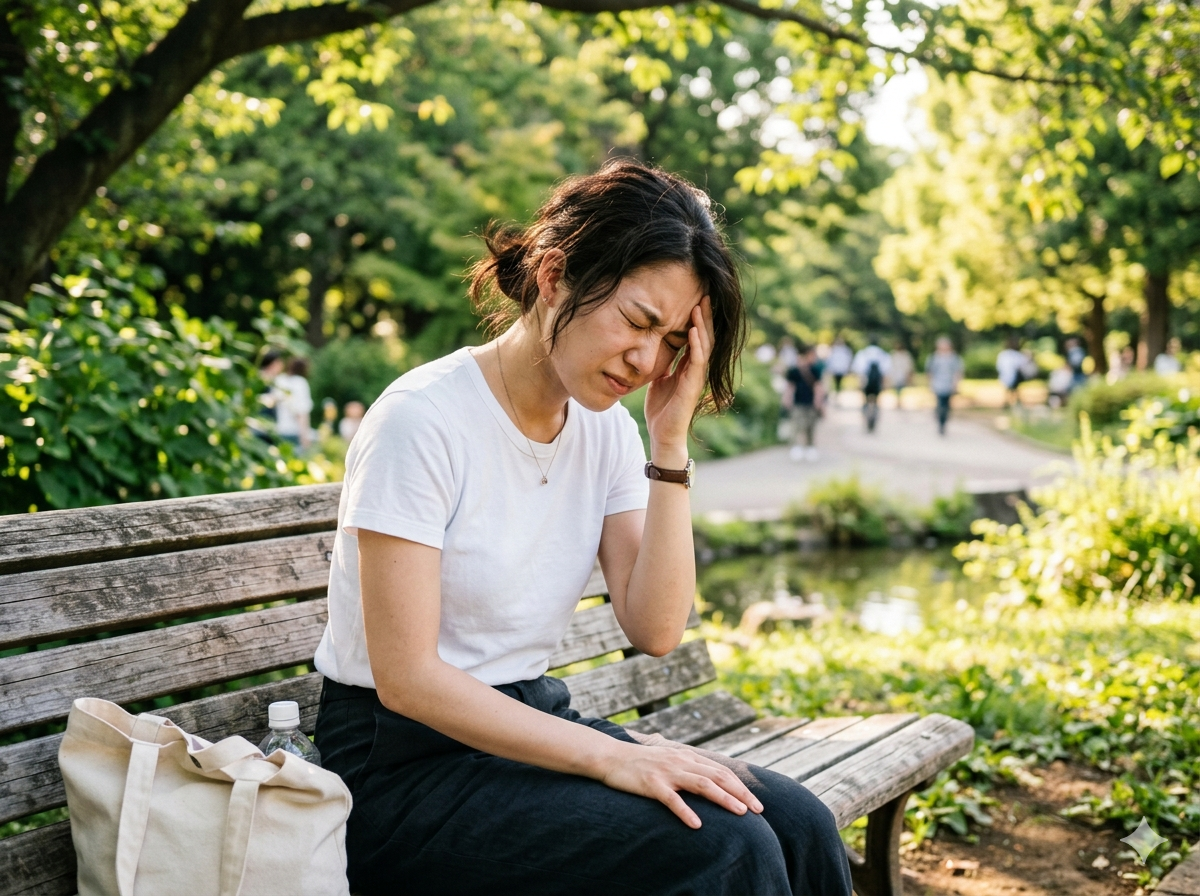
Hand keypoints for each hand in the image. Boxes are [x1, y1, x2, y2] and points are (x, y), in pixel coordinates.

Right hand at [598, 739, 762, 828]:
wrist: (610, 757)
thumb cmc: (640, 763)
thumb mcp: (669, 760)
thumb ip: (687, 768)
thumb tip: (708, 781)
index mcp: (687, 757)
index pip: (721, 771)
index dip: (740, 786)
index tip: (756, 802)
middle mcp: (681, 762)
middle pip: (718, 777)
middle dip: (741, 793)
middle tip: (757, 810)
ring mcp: (667, 772)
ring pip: (702, 785)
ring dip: (724, 799)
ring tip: (740, 813)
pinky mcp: (651, 784)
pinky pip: (672, 799)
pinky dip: (686, 811)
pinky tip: (697, 825)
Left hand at [644, 296, 713, 462]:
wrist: (663, 435)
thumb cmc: (661, 409)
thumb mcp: (658, 379)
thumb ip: (663, 363)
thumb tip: (655, 346)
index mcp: (689, 366)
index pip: (696, 337)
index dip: (697, 319)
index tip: (694, 298)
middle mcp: (696, 369)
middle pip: (704, 337)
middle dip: (704, 316)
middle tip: (704, 293)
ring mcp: (697, 377)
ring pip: (704, 346)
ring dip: (702, 325)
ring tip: (700, 306)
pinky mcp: (693, 387)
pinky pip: (697, 362)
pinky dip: (695, 345)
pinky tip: (692, 331)